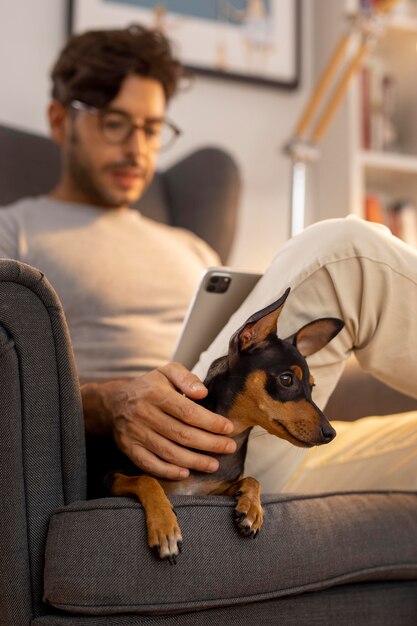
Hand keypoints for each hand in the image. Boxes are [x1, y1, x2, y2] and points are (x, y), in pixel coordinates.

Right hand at [81, 362, 236, 479]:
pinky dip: (168, 471)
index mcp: (156, 394)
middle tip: (229, 448)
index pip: (188, 412)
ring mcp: (135, 433)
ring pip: (169, 452)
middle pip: (182, 434)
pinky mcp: (129, 448)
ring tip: (214, 464)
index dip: (211, 423)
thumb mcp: (166, 372)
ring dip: (194, 461)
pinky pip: (149, 464)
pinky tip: (186, 473)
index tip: (228, 428)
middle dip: (210, 444)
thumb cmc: (149, 387)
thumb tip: (203, 393)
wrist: (113, 402)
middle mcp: (144, 414)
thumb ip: (186, 378)